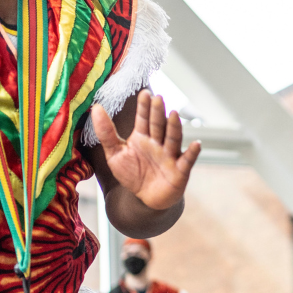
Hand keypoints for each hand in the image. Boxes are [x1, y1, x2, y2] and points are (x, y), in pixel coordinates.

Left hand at [91, 91, 200, 210]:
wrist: (146, 199)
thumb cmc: (132, 174)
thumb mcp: (114, 153)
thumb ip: (106, 132)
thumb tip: (96, 108)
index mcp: (143, 137)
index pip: (143, 119)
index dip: (144, 107)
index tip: (145, 93)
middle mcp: (158, 143)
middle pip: (158, 126)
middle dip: (158, 112)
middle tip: (157, 98)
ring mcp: (170, 156)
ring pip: (172, 139)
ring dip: (174, 127)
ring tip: (173, 114)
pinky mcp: (180, 170)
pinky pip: (187, 160)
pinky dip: (192, 153)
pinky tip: (196, 144)